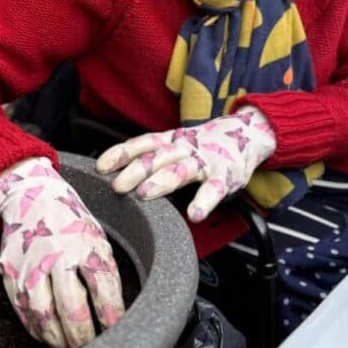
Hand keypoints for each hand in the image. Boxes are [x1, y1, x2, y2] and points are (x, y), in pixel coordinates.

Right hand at [0, 156, 125, 347]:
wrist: (32, 196)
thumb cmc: (72, 222)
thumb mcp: (97, 240)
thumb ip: (105, 274)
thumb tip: (116, 315)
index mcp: (85, 244)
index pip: (103, 290)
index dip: (112, 317)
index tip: (116, 334)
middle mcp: (57, 254)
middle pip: (72, 308)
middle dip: (84, 337)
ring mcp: (30, 264)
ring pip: (43, 315)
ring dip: (58, 340)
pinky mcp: (10, 271)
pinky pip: (22, 310)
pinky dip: (36, 329)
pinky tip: (47, 337)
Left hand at [96, 106, 275, 221]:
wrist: (246, 134)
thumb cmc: (203, 147)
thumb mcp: (176, 146)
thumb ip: (152, 157)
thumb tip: (115, 174)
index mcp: (171, 140)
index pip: (143, 143)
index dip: (121, 153)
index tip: (101, 166)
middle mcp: (185, 148)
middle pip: (157, 157)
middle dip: (135, 170)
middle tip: (117, 185)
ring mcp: (205, 161)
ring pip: (181, 170)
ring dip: (162, 181)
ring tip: (144, 193)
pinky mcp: (226, 176)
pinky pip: (214, 189)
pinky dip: (204, 201)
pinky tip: (195, 214)